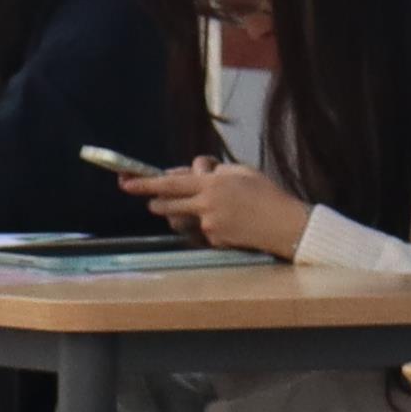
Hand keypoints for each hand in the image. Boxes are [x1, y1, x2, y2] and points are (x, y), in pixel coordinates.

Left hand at [119, 157, 313, 257]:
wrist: (284, 225)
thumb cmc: (266, 193)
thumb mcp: (240, 170)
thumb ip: (213, 171)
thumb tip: (191, 171)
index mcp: (212, 183)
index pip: (170, 182)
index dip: (145, 183)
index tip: (126, 182)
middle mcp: (206, 205)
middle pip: (167, 204)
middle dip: (156, 201)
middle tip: (153, 199)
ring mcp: (209, 225)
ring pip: (181, 219)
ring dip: (182, 212)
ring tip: (201, 206)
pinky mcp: (215, 241)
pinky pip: (199, 230)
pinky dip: (205, 224)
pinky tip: (226, 221)